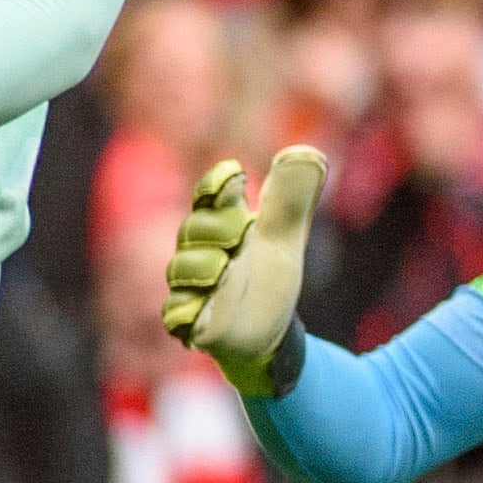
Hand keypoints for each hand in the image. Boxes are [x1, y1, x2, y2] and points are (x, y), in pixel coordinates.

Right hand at [164, 149, 328, 395]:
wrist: (267, 330)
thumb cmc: (269, 276)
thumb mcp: (287, 237)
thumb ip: (293, 199)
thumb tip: (307, 151)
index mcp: (225, 224)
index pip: (210, 196)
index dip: (216, 184)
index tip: (235, 173)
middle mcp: (202, 251)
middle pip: (193, 229)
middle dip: (213, 226)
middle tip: (241, 230)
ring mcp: (193, 286)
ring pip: (181, 270)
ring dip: (201, 267)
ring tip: (225, 267)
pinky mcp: (190, 321)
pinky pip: (175, 314)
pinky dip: (186, 312)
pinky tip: (201, 313)